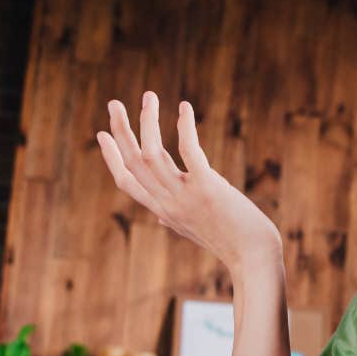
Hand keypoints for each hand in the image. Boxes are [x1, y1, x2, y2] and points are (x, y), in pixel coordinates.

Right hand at [96, 91, 281, 269]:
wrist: (254, 259)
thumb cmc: (230, 242)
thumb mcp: (193, 231)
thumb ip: (172, 218)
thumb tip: (158, 215)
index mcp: (164, 211)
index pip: (127, 182)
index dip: (112, 158)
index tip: (102, 134)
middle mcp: (169, 204)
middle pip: (134, 163)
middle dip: (121, 131)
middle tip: (114, 103)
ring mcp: (186, 197)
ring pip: (153, 154)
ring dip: (148, 121)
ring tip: (147, 96)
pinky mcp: (208, 188)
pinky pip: (189, 152)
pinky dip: (184, 127)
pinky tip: (183, 108)